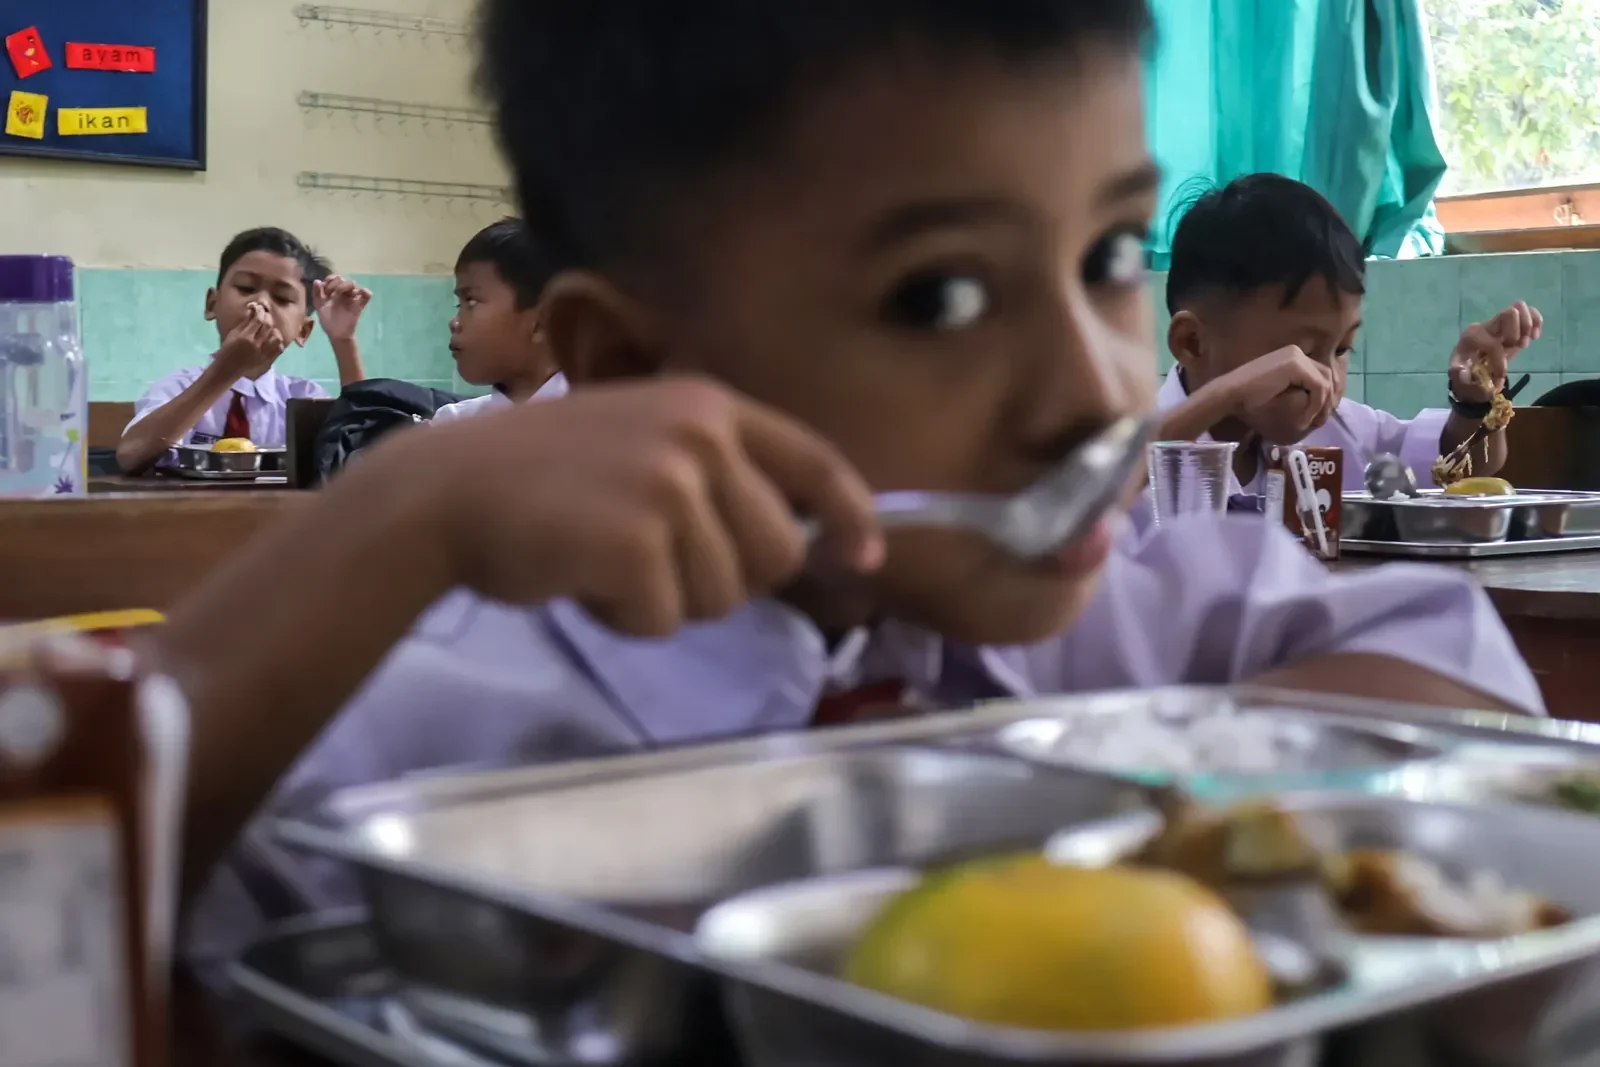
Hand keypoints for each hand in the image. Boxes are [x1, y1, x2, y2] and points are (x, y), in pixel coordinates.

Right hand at [216, 302, 286, 375]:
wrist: (228, 368)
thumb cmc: (228, 349)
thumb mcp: (233, 333)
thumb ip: (245, 322)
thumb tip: (254, 310)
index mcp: (245, 337)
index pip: (258, 320)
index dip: (260, 311)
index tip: (258, 308)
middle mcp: (256, 344)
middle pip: (268, 326)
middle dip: (267, 317)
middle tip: (263, 315)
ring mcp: (264, 353)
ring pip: (277, 336)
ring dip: (274, 329)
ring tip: (268, 329)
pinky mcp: (268, 360)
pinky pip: (279, 348)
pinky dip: (278, 341)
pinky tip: (272, 339)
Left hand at [313, 275, 372, 342]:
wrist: (336, 334)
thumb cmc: (328, 320)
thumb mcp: (319, 306)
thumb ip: (317, 294)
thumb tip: (317, 280)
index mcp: (333, 292)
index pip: (333, 279)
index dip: (329, 281)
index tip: (325, 290)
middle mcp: (343, 293)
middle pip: (342, 279)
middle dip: (335, 284)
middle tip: (331, 294)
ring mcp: (351, 298)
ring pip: (353, 284)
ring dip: (346, 286)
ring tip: (341, 295)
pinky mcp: (359, 305)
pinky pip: (366, 295)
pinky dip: (365, 292)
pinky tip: (357, 295)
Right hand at [419, 377, 884, 635]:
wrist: (444, 491)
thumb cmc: (540, 477)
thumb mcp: (640, 444)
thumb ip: (711, 476)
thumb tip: (802, 543)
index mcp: (708, 406)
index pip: (813, 460)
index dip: (848, 515)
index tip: (864, 558)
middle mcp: (702, 437)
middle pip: (777, 552)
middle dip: (725, 577)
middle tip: (650, 557)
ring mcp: (672, 487)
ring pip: (724, 597)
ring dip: (665, 599)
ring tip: (602, 556)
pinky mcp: (638, 542)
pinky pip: (666, 619)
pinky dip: (625, 619)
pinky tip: (580, 578)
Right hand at [1216, 345, 1337, 433]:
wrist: (1231, 393)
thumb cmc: (1249, 397)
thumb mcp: (1279, 392)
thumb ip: (1296, 390)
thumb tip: (1319, 402)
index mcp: (1292, 356)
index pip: (1320, 372)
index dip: (1325, 394)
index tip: (1320, 414)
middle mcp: (1297, 352)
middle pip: (1327, 375)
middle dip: (1328, 399)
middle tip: (1321, 420)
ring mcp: (1297, 357)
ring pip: (1325, 381)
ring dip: (1323, 404)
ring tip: (1314, 421)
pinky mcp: (1296, 366)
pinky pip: (1318, 386)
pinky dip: (1316, 404)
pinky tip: (1305, 418)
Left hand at [1451, 301, 1541, 402]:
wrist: (1469, 364)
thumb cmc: (1464, 369)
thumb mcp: (1458, 375)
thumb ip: (1460, 375)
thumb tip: (1465, 374)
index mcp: (1472, 336)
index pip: (1493, 344)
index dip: (1500, 364)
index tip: (1499, 378)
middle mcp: (1486, 325)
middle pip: (1509, 314)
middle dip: (1517, 334)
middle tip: (1516, 348)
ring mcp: (1499, 321)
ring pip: (1520, 308)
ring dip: (1528, 327)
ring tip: (1524, 343)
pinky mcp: (1512, 323)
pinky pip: (1529, 311)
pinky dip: (1536, 321)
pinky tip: (1534, 336)